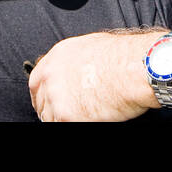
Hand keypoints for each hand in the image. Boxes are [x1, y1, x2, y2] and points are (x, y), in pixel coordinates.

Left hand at [28, 31, 157, 121]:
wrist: (135, 68)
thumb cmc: (125, 57)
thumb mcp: (94, 46)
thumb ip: (77, 61)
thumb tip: (79, 72)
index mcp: (58, 56)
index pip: (36, 81)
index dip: (41, 94)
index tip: (46, 103)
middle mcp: (52, 75)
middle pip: (40, 102)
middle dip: (50, 110)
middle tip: (64, 115)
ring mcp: (56, 96)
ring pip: (50, 118)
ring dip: (61, 119)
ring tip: (82, 117)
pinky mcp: (66, 115)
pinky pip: (62, 125)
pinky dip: (74, 124)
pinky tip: (89, 120)